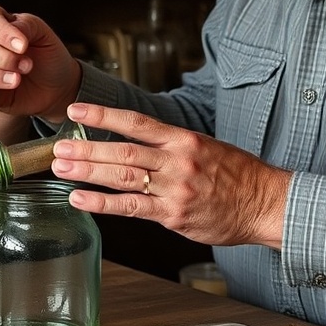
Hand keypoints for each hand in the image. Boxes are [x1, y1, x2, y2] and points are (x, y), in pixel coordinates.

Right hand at [0, 5, 81, 122]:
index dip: (1, 31)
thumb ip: (27, 26)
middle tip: (27, 67)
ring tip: (16, 82)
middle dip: (3, 59)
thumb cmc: (50, 56)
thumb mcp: (44, 35)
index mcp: (2, 25)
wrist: (58, 86)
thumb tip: (12, 34)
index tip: (23, 46)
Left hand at [50, 103, 291, 249]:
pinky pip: (131, 208)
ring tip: (61, 167)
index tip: (76, 109)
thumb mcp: (206, 147)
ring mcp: (175, 189)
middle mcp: (177, 161)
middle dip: (87, 148)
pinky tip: (79, 198)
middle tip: (59, 146)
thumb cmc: (237, 176)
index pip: (136, 121)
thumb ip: (170, 145)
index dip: (103, 114)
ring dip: (88, 172)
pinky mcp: (173, 215)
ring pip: (123, 177)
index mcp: (183, 139)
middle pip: (123, 150)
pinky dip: (101, 203)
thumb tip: (132, 140)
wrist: (266, 203)